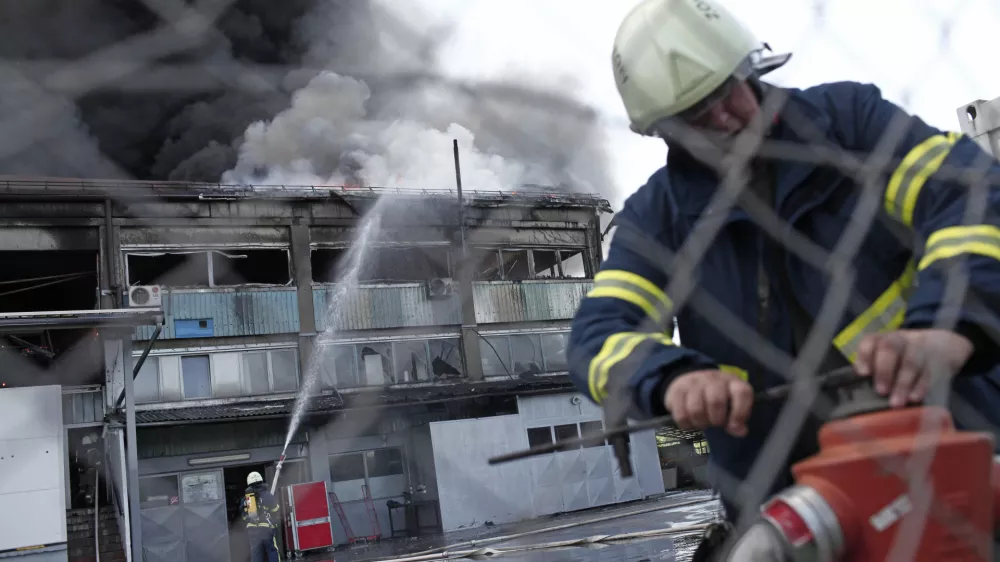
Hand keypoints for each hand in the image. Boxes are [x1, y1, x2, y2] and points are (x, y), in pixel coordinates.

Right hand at [663, 369, 753, 436]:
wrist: (693, 380)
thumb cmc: (718, 398)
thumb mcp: (732, 406)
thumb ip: (738, 420)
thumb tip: (739, 431)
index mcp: (733, 382)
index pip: (742, 393)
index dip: (740, 413)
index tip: (734, 427)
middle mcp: (714, 379)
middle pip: (716, 401)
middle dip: (716, 420)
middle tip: (715, 424)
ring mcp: (694, 382)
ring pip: (696, 409)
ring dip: (700, 423)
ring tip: (703, 423)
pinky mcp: (677, 390)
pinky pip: (681, 414)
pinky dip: (686, 424)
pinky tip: (691, 422)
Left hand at [855, 329, 972, 407]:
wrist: (939, 345)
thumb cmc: (901, 357)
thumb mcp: (884, 357)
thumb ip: (871, 368)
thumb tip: (857, 388)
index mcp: (882, 339)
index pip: (870, 341)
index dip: (865, 356)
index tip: (863, 374)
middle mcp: (899, 340)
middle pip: (890, 348)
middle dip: (884, 370)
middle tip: (881, 391)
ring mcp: (918, 349)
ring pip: (910, 362)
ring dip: (902, 384)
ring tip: (896, 403)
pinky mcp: (934, 362)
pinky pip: (928, 373)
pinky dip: (921, 386)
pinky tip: (914, 398)